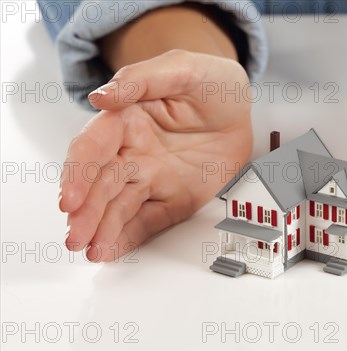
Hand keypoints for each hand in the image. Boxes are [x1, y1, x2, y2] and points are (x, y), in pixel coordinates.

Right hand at [60, 50, 252, 261]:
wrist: (240, 109)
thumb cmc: (211, 84)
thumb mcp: (183, 69)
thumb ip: (143, 79)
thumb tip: (101, 97)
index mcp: (126, 120)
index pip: (93, 147)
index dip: (79, 173)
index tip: (71, 197)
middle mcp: (132, 152)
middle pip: (101, 184)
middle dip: (86, 211)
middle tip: (76, 235)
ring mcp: (151, 178)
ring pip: (119, 206)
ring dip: (102, 229)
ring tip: (91, 250)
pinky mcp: (172, 198)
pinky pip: (149, 220)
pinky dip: (129, 237)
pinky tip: (112, 250)